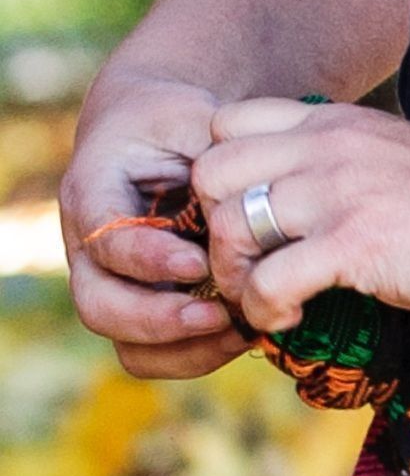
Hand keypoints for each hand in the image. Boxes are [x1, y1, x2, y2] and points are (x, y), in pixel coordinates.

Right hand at [60, 70, 252, 378]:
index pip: (103, 243)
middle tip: (225, 315)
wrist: (165, 133)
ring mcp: (118, 287)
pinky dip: (205, 354)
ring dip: (189, 351)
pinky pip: (164, 355)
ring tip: (244, 330)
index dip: (148, 261)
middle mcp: (92, 250)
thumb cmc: (180, 122)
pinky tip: (249, 332)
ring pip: (130, 348)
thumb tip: (251, 212)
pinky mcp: (151, 308)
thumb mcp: (192, 120)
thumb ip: (213, 159)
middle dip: (162, 322)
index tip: (199, 263)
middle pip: (101, 309)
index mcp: (92, 195)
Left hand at [189, 99, 409, 331]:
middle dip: (213, 230)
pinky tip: (289, 319)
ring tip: (263, 300)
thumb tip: (314, 216)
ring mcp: (335, 195)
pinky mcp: (354, 245)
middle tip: (245, 269)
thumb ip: (345, 170)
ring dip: (231, 275)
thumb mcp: (393, 163)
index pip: (226, 126)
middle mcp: (321, 150)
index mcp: (330, 124)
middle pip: (208, 173)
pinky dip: (262, 308)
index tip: (247, 224)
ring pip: (229, 224)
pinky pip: (268, 279)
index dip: (221, 180)